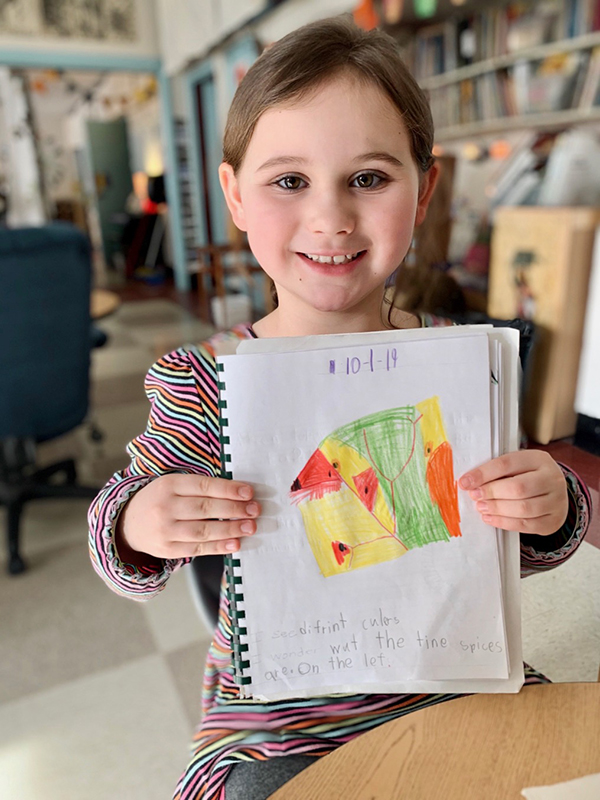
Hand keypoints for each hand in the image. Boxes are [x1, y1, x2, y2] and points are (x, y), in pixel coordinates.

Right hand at [116, 474, 259, 560]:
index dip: (228, 489)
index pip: (203, 486)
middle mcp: (165, 507)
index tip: (249, 492)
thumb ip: (200, 488)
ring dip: (230, 530)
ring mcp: (165, 530)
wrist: (128, 523)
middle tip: (255, 510)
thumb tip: (238, 493)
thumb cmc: (160, 500)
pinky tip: (235, 543)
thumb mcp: (173, 485)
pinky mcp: (167, 549)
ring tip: (250, 527)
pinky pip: (197, 549)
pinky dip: (218, 547)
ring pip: (203, 530)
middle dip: (234, 510)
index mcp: (168, 485)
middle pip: (205, 508)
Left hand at [459, 451, 567, 535]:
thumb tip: (470, 481)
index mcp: (539, 459)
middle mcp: (552, 479)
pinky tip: (490, 518)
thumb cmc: (529, 476)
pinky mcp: (553, 521)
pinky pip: (526, 525)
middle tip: (474, 496)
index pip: (507, 464)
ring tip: (481, 507)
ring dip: (497, 509)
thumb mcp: (517, 466)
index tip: (465, 482)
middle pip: (518, 488)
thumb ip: (497, 471)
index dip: (483, 473)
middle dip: (491, 493)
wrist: (555, 494)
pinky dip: (504, 523)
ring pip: (523, 509)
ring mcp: (556, 501)